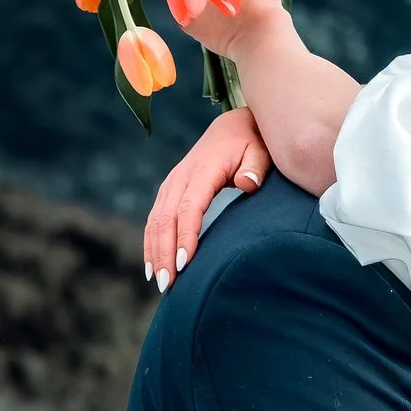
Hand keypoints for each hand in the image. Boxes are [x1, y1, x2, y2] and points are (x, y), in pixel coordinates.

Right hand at [144, 109, 269, 288]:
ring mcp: (172, 184)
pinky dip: (151, 243)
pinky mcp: (169, 191)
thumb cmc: (251, 143)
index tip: (185, 262)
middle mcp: (181, 177)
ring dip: (154, 252)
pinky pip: (154, 219)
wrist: (233, 127)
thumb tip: (247, 183)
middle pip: (166, 218)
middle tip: (168, 284)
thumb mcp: (260, 150)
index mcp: (203, 169)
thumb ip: (255, 166)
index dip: (185, 235)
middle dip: (164, 252)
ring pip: (155, 221)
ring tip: (159, 282)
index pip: (190, 206)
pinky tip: (152, 266)